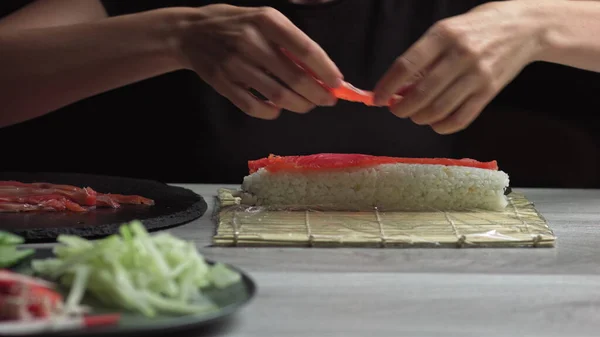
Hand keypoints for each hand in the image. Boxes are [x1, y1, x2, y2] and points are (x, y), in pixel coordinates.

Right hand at [177, 4, 342, 118]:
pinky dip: (271, 112)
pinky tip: (278, 109)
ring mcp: (235, 64)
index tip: (338, 83)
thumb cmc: (236, 25)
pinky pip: (253, 106)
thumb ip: (290, 42)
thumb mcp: (264, 20)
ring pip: (277, 95)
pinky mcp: (223, 83)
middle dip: (317, 94)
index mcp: (266, 21)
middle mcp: (251, 41)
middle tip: (327, 100)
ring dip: (298, 105)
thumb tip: (321, 72)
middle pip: (294, 77)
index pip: (305, 48)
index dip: (325, 69)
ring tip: (307, 105)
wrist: (190, 33)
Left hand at [373, 1, 545, 133]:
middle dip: (402, 108)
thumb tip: (397, 88)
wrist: (525, 27)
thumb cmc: (477, 28)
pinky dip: (442, 126)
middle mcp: (460, 54)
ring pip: (438, 109)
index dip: (387, 87)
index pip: (406, 66)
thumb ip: (423, 58)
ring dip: (420, 118)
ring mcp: (477, 75)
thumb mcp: (447, 31)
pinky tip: (435, 122)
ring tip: (416, 115)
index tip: (377, 99)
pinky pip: (460, 119)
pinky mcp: (489, 92)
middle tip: (397, 110)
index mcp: (443, 34)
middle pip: (421, 93)